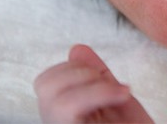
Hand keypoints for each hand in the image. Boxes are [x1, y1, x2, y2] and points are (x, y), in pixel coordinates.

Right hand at [34, 44, 153, 122]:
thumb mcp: (119, 102)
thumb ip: (98, 78)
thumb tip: (76, 49)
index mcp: (67, 117)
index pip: (46, 83)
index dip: (71, 68)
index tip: (101, 76)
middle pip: (43, 85)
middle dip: (77, 71)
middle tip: (107, 82)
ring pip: (52, 96)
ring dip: (90, 83)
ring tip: (117, 92)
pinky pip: (68, 108)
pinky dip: (99, 93)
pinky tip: (122, 95)